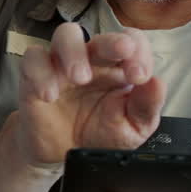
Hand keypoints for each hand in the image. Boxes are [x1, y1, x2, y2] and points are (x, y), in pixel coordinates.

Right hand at [13, 22, 164, 166]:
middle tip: (122, 52)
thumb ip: (146, 107)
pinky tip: (50, 94)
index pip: (133, 42)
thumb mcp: (132, 128)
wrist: (62, 156)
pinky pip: (33, 60)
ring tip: (80, 77)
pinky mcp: (34, 76)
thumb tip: (157, 83)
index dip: (140, 51)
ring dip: (74, 52)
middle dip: (113, 42)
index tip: (140, 76)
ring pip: (65, 35)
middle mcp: (91, 61)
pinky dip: (40, 73)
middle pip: (101, 35)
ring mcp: (61, 66)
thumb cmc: (98, 136)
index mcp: (119, 68)